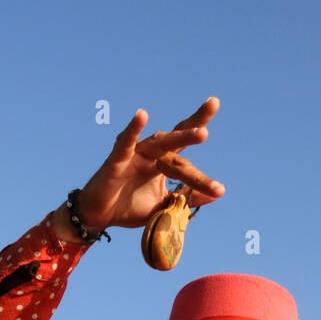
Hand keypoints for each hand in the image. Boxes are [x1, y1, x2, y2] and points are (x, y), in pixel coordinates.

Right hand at [70, 98, 224, 233]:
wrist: (100, 216)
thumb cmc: (129, 206)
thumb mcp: (164, 206)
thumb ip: (187, 197)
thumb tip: (217, 193)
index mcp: (163, 163)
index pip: (186, 154)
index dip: (201, 146)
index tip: (219, 161)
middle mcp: (152, 154)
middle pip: (177, 141)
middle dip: (195, 127)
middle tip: (214, 103)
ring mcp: (135, 155)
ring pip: (160, 143)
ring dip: (181, 137)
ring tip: (202, 132)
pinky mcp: (116, 160)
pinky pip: (125, 143)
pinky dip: (133, 130)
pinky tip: (142, 115)